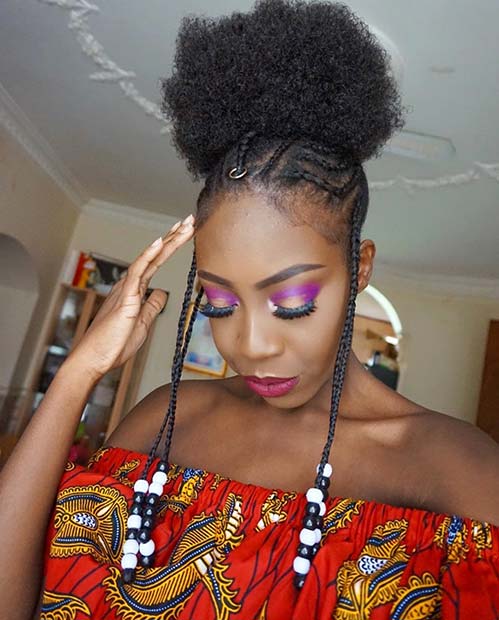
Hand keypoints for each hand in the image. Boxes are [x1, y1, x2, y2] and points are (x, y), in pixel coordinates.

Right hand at [67, 215, 194, 379]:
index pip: (156, 263)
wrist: (94, 360)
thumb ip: (151, 306)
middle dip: (173, 236)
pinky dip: (148, 255)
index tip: (185, 232)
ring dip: (167, 240)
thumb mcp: (143, 323)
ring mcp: (127, 289)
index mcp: (134, 290)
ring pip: (149, 258)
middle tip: (190, 219)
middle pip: (155, 255)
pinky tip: (159, 242)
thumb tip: (162, 292)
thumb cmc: (114, 345)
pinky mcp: (125, 298)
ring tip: (183, 224)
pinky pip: (137, 272)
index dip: (171, 247)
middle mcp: (130, 285)